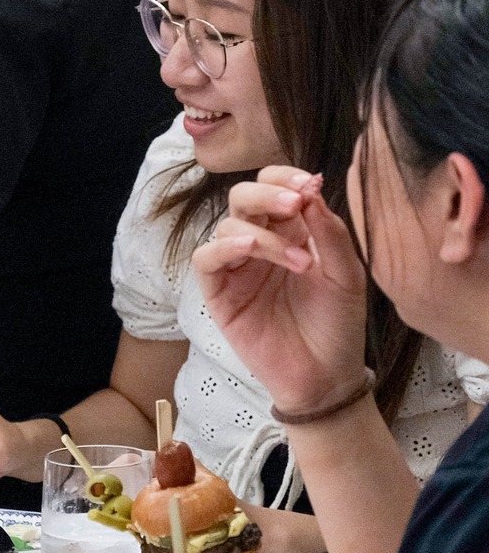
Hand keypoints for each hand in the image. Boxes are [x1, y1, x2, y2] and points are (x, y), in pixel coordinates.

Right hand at [192, 167, 367, 415]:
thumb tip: (311, 190)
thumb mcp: (346, 274)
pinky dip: (224, 247)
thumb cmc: (337, 325)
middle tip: (294, 204)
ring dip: (262, 233)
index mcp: (290, 232)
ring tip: (300, 262)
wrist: (326, 376)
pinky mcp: (218, 292)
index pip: (274, 186)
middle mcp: (259, 243)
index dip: (284, 176)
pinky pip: (206, 259)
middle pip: (243, 197)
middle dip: (267, 193)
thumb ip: (330, 232)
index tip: (309, 183)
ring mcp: (237, 267)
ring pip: (227, 225)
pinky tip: (249, 250)